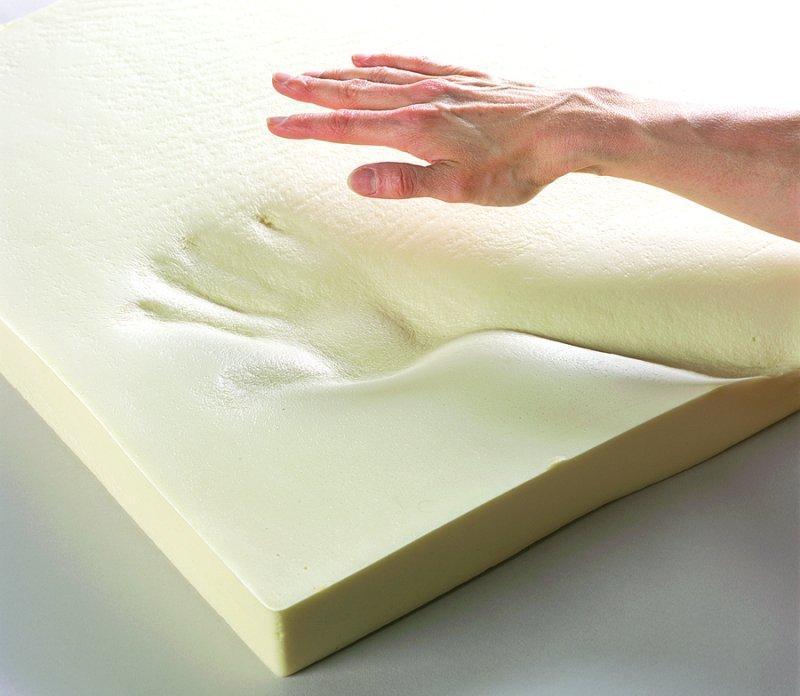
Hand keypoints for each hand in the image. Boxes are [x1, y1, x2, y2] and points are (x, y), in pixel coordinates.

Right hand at [268, 54, 607, 204]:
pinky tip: (367, 55)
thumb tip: (354, 181)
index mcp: (415, 130)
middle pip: (354, 92)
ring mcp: (440, 83)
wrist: (565, 126)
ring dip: (338, 74)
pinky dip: (383, 58)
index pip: (347, 127)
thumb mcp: (461, 189)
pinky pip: (411, 60)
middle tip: (277, 83)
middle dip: (311, 91)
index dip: (308, 127)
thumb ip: (405, 183)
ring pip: (376, 74)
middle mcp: (420, 99)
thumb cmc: (515, 165)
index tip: (275, 123)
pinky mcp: (460, 77)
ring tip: (308, 72)